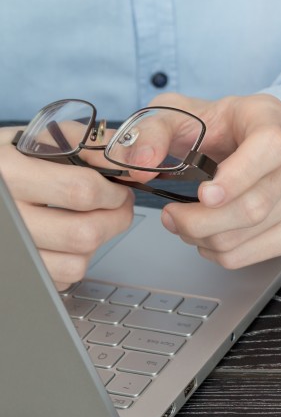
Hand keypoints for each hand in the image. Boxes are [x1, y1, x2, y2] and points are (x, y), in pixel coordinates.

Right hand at [0, 126, 134, 289]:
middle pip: (84, 234)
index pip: (81, 191)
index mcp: (9, 173)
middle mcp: (6, 214)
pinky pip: (62, 278)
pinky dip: (73, 259)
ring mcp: (9, 249)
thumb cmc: (10, 161)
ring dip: (95, 243)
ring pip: (76, 263)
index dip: (114, 193)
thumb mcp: (39, 138)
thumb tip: (132, 161)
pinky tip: (65, 237)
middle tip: (117, 207)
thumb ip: (88, 144)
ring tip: (89, 220)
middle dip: (115, 220)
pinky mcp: (17, 272)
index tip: (120, 190)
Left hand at [144, 93, 280, 267]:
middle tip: (170, 216)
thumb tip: (139, 164)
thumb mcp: (177, 113)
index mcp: (272, 117)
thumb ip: (151, 132)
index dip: (238, 176)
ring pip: (255, 230)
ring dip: (208, 237)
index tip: (204, 195)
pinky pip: (261, 253)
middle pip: (257, 203)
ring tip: (186, 222)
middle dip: (202, 220)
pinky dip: (225, 253)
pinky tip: (210, 236)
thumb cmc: (216, 127)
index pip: (270, 147)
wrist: (246, 139)